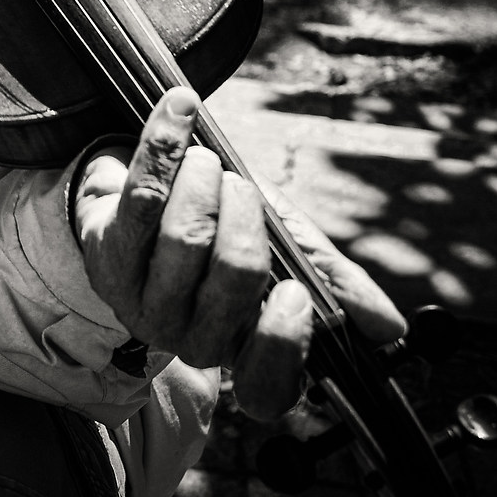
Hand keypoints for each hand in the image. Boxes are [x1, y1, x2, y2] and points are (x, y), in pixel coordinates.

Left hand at [74, 87, 405, 422]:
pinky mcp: (107, 251)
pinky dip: (166, 142)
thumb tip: (389, 329)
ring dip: (206, 181)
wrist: (146, 198)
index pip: (264, 387)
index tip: (295, 291)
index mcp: (240, 348)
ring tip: (208, 161)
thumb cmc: (228, 232)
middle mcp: (189, 338)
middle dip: (247, 220)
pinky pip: (141, 193)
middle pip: (231, 282)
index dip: (283, 342)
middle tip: (242, 189)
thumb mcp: (289, 254)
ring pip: (184, 237)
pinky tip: (181, 110)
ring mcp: (141, 300)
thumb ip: (334, 284)